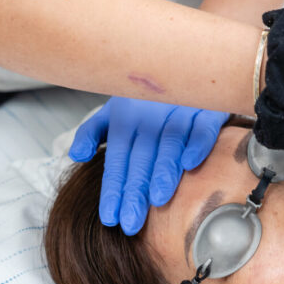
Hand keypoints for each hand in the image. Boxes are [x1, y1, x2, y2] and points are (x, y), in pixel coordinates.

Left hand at [69, 98, 227, 235]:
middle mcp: (150, 111)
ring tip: (157, 200)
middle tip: (131, 221)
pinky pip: (203, 125)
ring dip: (164, 170)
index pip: (117, 158)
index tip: (111, 218)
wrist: (184, 62)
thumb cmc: (148, 95)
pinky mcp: (208, 106)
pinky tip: (190, 164)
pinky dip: (198, 143)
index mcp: (125, 115)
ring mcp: (180, 107)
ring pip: (170, 142)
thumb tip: (75, 156)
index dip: (114, 188)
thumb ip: (94, 131)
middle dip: (135, 190)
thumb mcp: (116, 108)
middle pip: (141, 155)